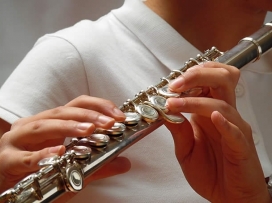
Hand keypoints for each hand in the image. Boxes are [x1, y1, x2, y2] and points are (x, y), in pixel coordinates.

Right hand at [0, 95, 130, 199]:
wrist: (7, 196)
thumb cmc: (39, 177)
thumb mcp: (73, 169)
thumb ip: (98, 165)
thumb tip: (125, 162)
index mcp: (49, 124)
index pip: (75, 105)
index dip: (97, 106)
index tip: (118, 115)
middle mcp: (32, 126)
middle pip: (61, 112)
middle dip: (88, 116)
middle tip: (109, 122)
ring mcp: (16, 141)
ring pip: (43, 126)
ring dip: (68, 127)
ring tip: (90, 130)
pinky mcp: (6, 161)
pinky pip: (23, 157)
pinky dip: (42, 154)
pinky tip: (58, 153)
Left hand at [164, 62, 270, 202]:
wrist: (229, 198)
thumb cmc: (211, 172)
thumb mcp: (185, 150)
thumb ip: (177, 130)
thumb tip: (164, 110)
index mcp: (209, 113)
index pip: (207, 81)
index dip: (189, 76)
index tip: (168, 83)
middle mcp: (223, 115)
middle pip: (221, 79)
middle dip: (197, 75)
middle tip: (175, 84)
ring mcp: (233, 129)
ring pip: (222, 102)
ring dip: (196, 101)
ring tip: (175, 103)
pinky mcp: (241, 146)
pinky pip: (235, 130)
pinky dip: (224, 122)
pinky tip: (214, 117)